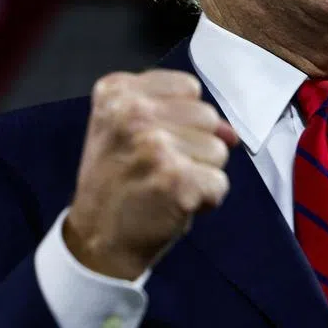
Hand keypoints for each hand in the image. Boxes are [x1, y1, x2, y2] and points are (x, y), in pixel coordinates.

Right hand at [64, 70, 239, 279]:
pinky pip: (220, 183)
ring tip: (165, 186)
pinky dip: (205, 200)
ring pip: (219, 149)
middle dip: (194, 145)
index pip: (188, 87)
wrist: (96, 240)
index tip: (152, 141)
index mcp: (117, 91)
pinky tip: (174, 204)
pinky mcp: (176, 179)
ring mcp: (155, 145)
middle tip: (157, 169)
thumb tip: (230, 132)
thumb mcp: (129, 132)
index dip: (182, 119)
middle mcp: (132, 112)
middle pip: (208, 116)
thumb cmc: (117, 183)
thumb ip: (179, 116)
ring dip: (200, 173)